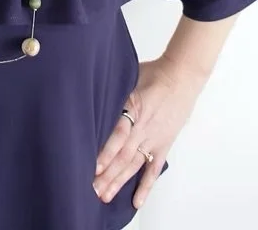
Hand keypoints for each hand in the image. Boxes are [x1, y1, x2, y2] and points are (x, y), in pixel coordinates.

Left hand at [92, 56, 205, 210]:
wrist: (182, 76)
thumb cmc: (154, 73)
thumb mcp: (128, 76)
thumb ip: (113, 89)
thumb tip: (91, 87)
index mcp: (134, 109)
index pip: (118, 134)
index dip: (106, 151)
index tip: (93, 165)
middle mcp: (143, 128)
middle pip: (123, 155)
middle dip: (107, 173)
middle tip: (92, 189)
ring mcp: (154, 138)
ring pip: (134, 164)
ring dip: (119, 181)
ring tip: (105, 196)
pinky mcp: (163, 144)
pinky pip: (153, 168)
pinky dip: (146, 186)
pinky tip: (137, 201)